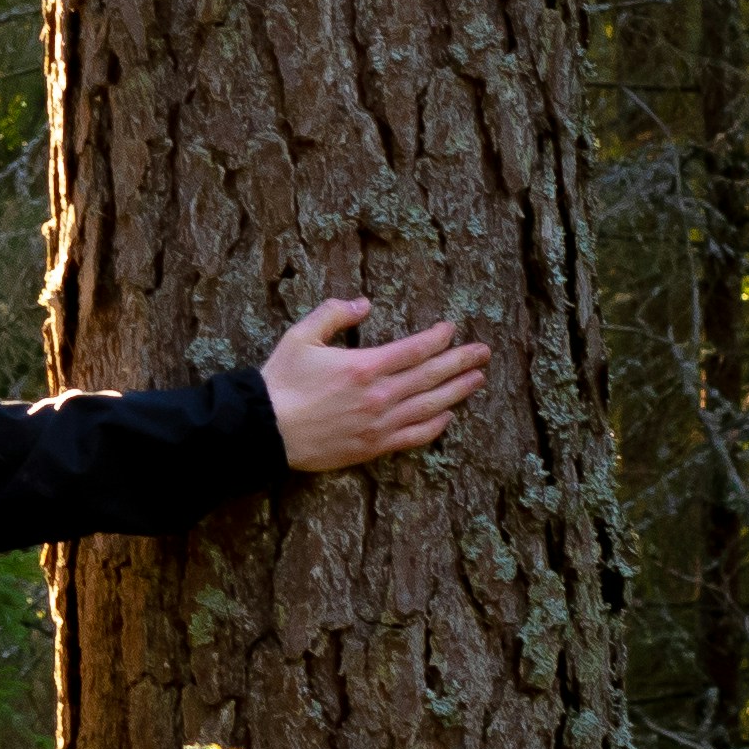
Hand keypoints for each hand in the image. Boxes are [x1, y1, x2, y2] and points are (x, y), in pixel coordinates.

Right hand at [260, 301, 492, 470]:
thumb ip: (333, 313)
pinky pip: (413, 436)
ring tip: (477, 380)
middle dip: (460, 361)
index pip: (415, 349)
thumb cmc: (281, 382)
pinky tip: (447, 416)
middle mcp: (379, 395)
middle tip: (483, 353)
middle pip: (431, 376)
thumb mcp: (301, 336)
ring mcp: (379, 424)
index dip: (438, 338)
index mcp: (364, 366)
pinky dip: (434, 426)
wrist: (265, 430)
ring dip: (457, 391)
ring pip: (429, 406)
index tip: (451, 329)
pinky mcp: (372, 446)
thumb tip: (363, 303)